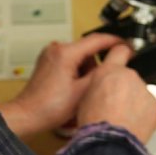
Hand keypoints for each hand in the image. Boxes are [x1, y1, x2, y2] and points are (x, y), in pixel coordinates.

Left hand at [0, 32, 125, 137]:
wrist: (28, 115)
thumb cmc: (49, 107)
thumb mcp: (84, 91)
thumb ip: (103, 72)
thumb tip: (118, 59)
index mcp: (65, 52)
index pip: (97, 39)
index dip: (115, 41)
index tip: (127, 44)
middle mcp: (56, 49)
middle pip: (88, 50)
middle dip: (96, 66)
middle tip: (96, 84)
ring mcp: (50, 54)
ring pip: (79, 56)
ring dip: (86, 71)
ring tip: (80, 91)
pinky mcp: (48, 62)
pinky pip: (70, 61)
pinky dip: (76, 72)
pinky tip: (73, 89)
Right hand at [76, 43, 155, 142]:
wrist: (110, 139)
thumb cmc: (94, 122)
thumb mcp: (85, 96)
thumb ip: (98, 85)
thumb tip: (101, 88)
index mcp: (108, 71)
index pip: (119, 50)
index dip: (122, 51)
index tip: (125, 51)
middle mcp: (128, 76)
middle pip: (129, 78)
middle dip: (125, 88)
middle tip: (116, 105)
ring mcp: (143, 90)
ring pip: (140, 93)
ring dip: (135, 102)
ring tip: (123, 118)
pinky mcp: (154, 104)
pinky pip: (149, 106)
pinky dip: (144, 114)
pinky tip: (132, 123)